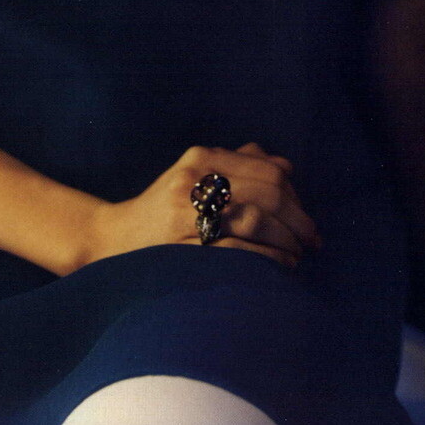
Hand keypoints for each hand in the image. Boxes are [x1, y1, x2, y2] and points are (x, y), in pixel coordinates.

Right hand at [83, 142, 320, 270]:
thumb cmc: (164, 210)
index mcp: (204, 156)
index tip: (309, 221)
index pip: (267, 172)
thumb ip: (240, 166)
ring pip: (255, 221)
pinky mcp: (180, 244)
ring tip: (296, 256)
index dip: (296, 198)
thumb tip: (287, 168)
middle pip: (266, 195)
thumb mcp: (198, 176)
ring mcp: (185, 210)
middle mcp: (195, 177)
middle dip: (298, 221)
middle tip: (312, 241)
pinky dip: (266, 259)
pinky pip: (236, 250)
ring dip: (285, 241)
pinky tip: (277, 268)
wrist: (113, 238)